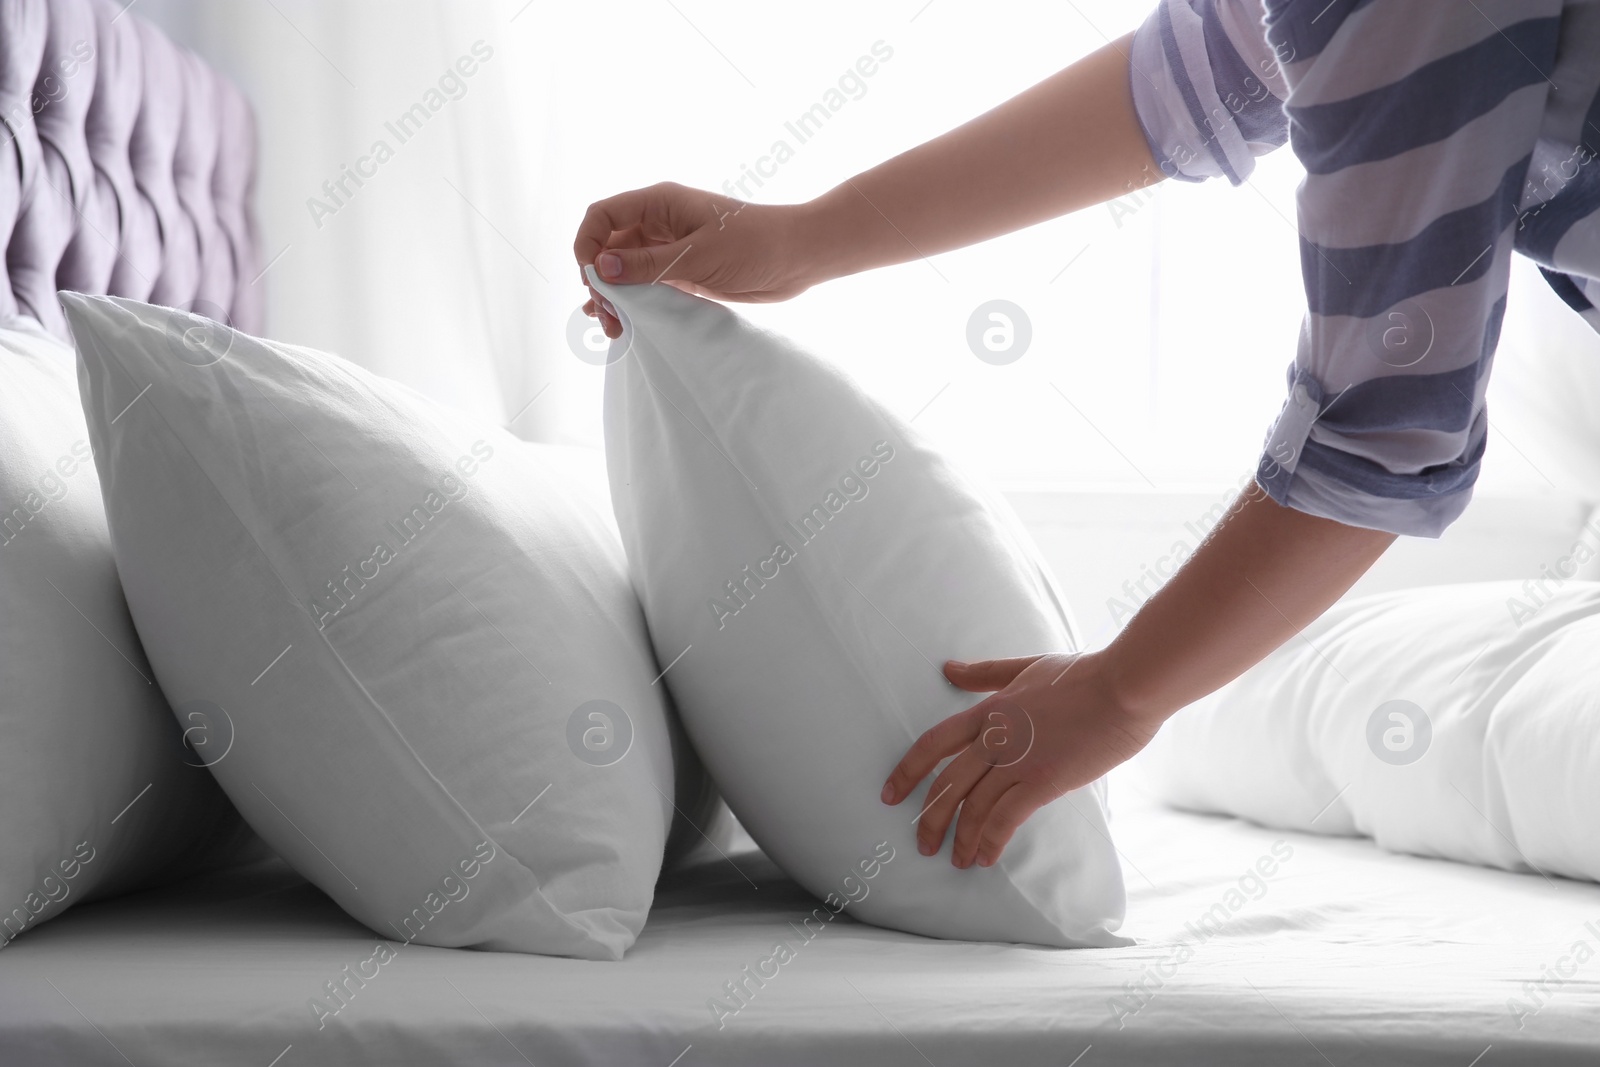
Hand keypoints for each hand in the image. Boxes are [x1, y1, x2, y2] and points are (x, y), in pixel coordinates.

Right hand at [573, 182, 816, 337]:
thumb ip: (649, 264)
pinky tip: (626, 325)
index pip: (603, 216)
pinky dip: (634, 304)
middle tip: (606, 314)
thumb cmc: (755, 244)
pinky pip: (646, 287)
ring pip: (625, 271)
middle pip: (608, 247)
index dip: (587, 244)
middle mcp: (659, 223)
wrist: (798, 258)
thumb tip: (601, 270)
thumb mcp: (698, 255)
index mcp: (659, 203)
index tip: (590, 278)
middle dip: (598, 280)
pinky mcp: (682, 273)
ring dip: (614, 297)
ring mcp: (669, 249)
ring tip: (614, 327)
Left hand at [880, 652, 1159, 868]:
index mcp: (988, 711)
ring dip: (960, 838)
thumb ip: (985, 674)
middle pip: (946, 784)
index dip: (908, 771)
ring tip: (955, 860)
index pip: (933, 744)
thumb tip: (948, 669)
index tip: (890, 794)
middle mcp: (994, 738)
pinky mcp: (1043, 781)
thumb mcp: (1026, 667)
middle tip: (921, 843)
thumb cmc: (1083, 676)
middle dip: (929, 818)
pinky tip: (985, 858)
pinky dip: (990, 842)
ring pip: (973, 807)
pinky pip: (1005, 819)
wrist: (1124, 688)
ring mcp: (1017, 761)